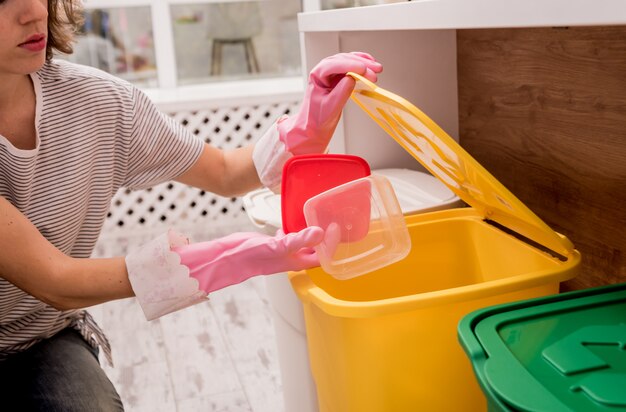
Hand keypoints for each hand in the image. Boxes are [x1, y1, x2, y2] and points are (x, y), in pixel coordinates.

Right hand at [171, 226, 323, 292]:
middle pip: (315, 250)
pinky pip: (288, 236)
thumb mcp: (277, 246)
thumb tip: (320, 232)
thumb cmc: (250, 257)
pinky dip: (293, 228)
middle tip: (333, 220)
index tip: (337, 228)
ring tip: (318, 216)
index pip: (322, 257)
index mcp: (296, 263)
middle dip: (325, 239)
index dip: (332, 246)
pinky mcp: (273, 243)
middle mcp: (292, 258)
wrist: (226, 257)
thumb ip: (298, 240)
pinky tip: (292, 218)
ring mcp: (282, 251)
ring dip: (311, 232)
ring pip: (302, 242)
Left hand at [279, 52, 382, 154]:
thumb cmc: (317, 118)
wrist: (314, 125)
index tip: (364, 69)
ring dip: (364, 63)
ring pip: (349, 61)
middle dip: (361, 64)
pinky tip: (370, 64)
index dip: (349, 65)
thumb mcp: (330, 107)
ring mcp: (331, 72)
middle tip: (375, 71)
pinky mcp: (339, 76)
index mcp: (316, 76)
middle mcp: (323, 71)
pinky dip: (361, 64)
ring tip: (378, 69)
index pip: (333, 65)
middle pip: (343, 60)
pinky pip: (351, 66)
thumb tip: (352, 78)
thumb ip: (341, 92)